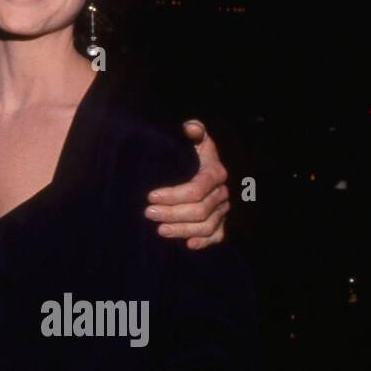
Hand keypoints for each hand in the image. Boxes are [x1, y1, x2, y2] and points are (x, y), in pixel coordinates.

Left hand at [145, 119, 229, 249]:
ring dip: (182, 230)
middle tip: (148, 213)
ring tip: (159, 230)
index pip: (197, 189)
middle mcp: (221, 193)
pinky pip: (217, 236)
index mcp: (215, 172)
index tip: (150, 196)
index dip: (174, 195)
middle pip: (200, 210)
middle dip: (173, 213)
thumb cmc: (190, 151)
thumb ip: (193, 132)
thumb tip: (189, 127)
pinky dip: (204, 242)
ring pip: (206, 226)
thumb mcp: (192, 139)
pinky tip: (188, 244)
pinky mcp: (220, 222)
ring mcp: (222, 209)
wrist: (198, 167)